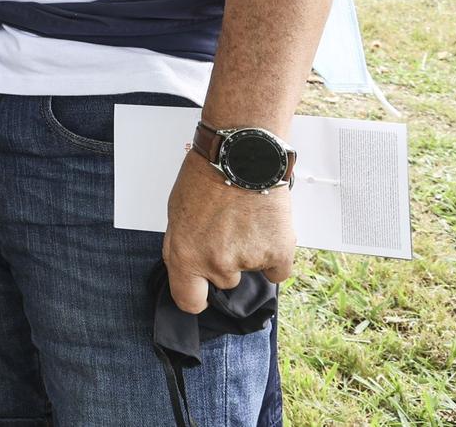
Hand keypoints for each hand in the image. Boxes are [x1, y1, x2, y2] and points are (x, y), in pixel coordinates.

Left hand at [161, 150, 296, 312]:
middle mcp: (216, 264)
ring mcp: (249, 260)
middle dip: (225, 262)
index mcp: (186, 256)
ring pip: (251, 273)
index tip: (201, 291)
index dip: (196, 296)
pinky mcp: (279, 253)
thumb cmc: (205, 177)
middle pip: (224, 283)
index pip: (189, 301)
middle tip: (226, 231)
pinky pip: (277, 272)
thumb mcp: (177, 214)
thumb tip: (189, 272)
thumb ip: (183, 248)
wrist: (240, 154)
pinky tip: (266, 230)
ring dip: (250, 255)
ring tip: (246, 221)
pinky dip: (274, 255)